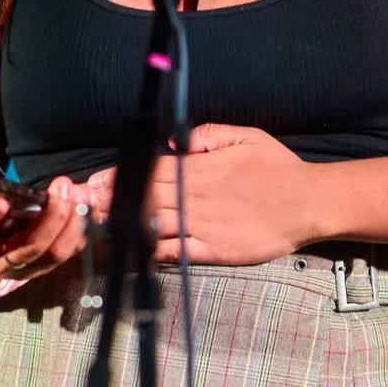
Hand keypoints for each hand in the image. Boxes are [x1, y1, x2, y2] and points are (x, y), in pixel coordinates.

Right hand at [0, 176, 89, 296]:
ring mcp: (18, 271)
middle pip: (24, 251)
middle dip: (48, 218)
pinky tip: (83, 208)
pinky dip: (76, 232)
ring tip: (76, 193)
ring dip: (68, 224)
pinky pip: (62, 255)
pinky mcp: (38, 268)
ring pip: (49, 256)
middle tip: (61, 185)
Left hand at [87, 125, 314, 264]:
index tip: (92, 181)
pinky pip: (173, 251)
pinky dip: (149, 250)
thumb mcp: (245, 136)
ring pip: (151, 224)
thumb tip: (175, 140)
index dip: (117, 176)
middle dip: (109, 200)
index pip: (148, 170)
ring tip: (94, 227)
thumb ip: (208, 134)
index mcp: (199, 168)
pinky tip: (130, 250)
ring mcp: (201, 225)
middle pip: (142, 197)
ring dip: (121, 225)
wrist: (307, 203)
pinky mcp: (212, 250)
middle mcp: (194, 196)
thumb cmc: (278, 168)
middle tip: (80, 204)